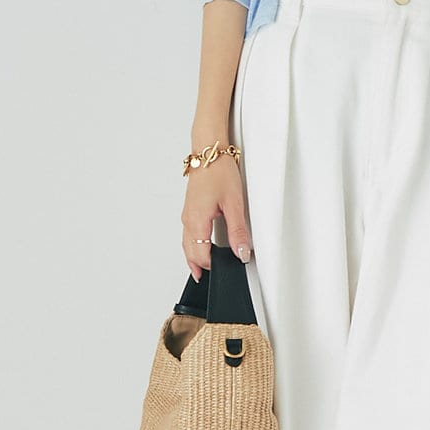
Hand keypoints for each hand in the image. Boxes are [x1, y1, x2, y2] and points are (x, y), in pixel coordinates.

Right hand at [182, 151, 250, 280]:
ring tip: (202, 270)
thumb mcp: (234, 204)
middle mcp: (188, 220)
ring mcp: (187, 215)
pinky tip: (200, 247)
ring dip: (194, 257)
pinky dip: (192, 245)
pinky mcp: (190, 209)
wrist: (209, 152)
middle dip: (199, 266)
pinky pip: (188, 234)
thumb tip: (241, 252)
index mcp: (197, 221)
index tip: (224, 271)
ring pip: (187, 244)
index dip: (212, 266)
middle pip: (190, 253)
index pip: (201, 255)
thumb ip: (238, 232)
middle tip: (209, 278)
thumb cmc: (219, 172)